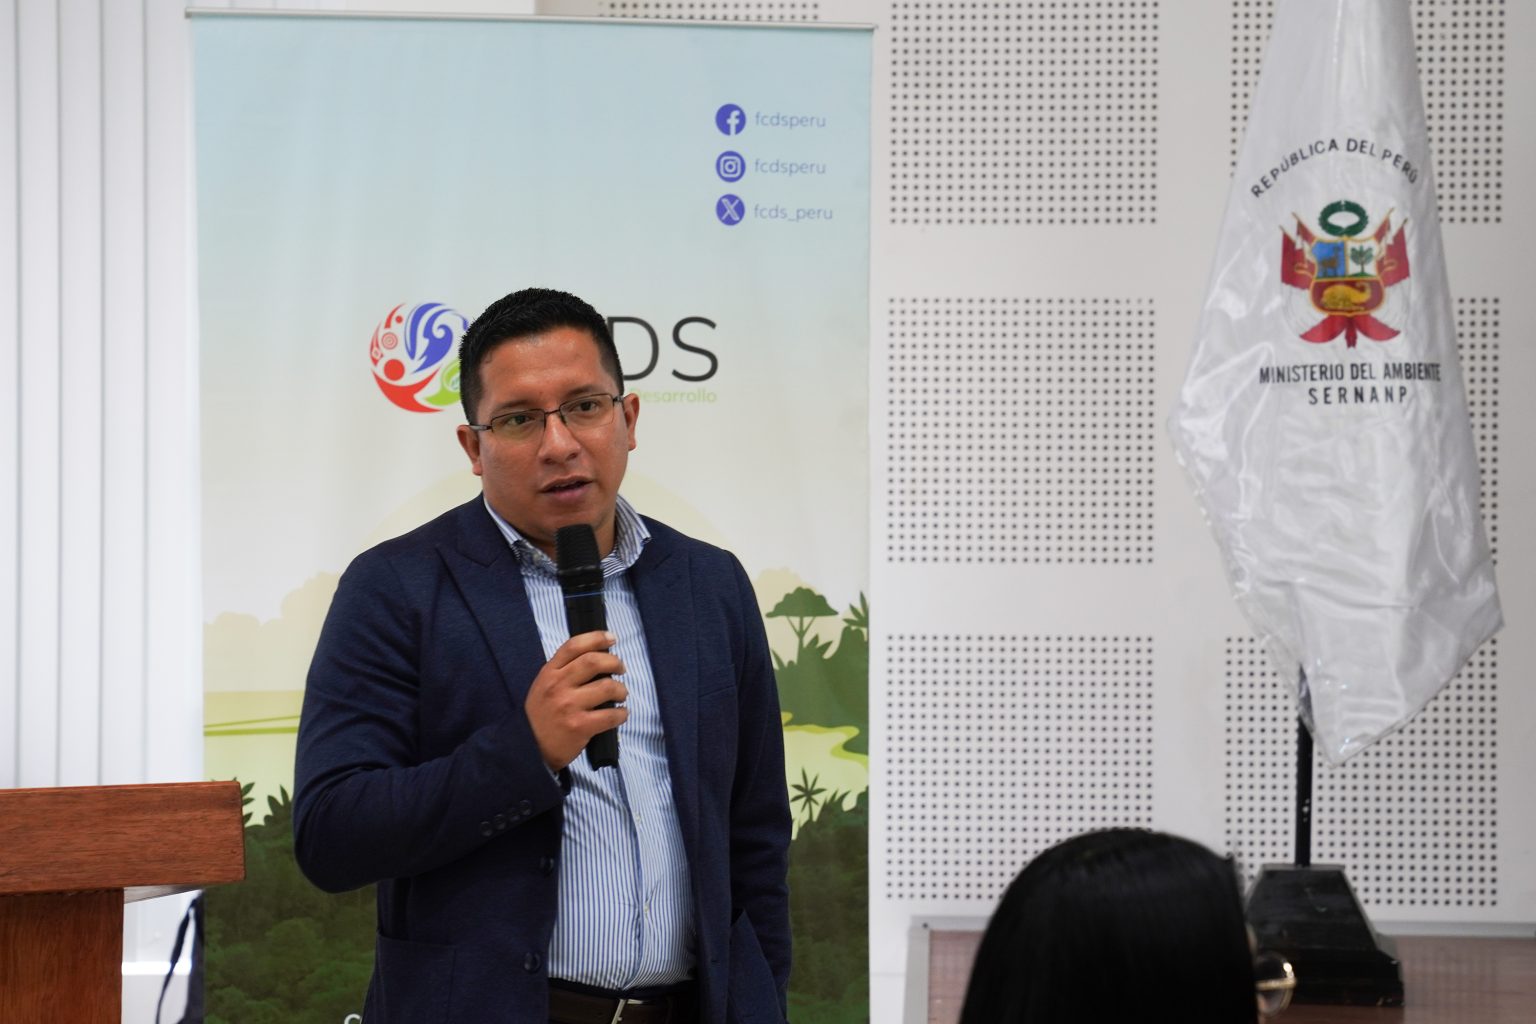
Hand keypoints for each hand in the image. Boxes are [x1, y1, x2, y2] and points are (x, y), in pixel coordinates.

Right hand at [524, 631, 628, 770]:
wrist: (528, 747)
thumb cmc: (541, 715)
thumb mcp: (543, 686)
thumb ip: (563, 671)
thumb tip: (596, 657)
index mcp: (549, 672)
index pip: (574, 646)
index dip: (597, 638)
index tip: (612, 639)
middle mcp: (558, 686)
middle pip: (594, 661)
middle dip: (615, 662)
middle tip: (621, 669)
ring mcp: (569, 706)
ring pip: (607, 687)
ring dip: (621, 690)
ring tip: (621, 695)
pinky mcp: (580, 726)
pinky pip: (611, 715)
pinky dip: (622, 714)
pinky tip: (620, 714)